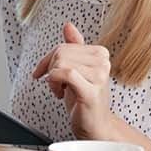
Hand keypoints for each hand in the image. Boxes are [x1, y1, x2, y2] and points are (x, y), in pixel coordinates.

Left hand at [32, 21, 113, 139]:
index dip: (49, 59)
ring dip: (52, 79)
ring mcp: (100, 76)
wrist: (95, 125)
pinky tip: (61, 94)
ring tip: (61, 90)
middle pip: (60, 52)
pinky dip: (54, 83)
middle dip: (50, 69)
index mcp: (100, 53)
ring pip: (60, 63)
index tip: (46, 72)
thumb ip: (73, 47)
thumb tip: (68, 25)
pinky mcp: (92, 90)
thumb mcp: (76, 69)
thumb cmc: (84, 97)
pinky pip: (64, 74)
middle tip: (56, 85)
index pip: (64, 46)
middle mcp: (103, 62)